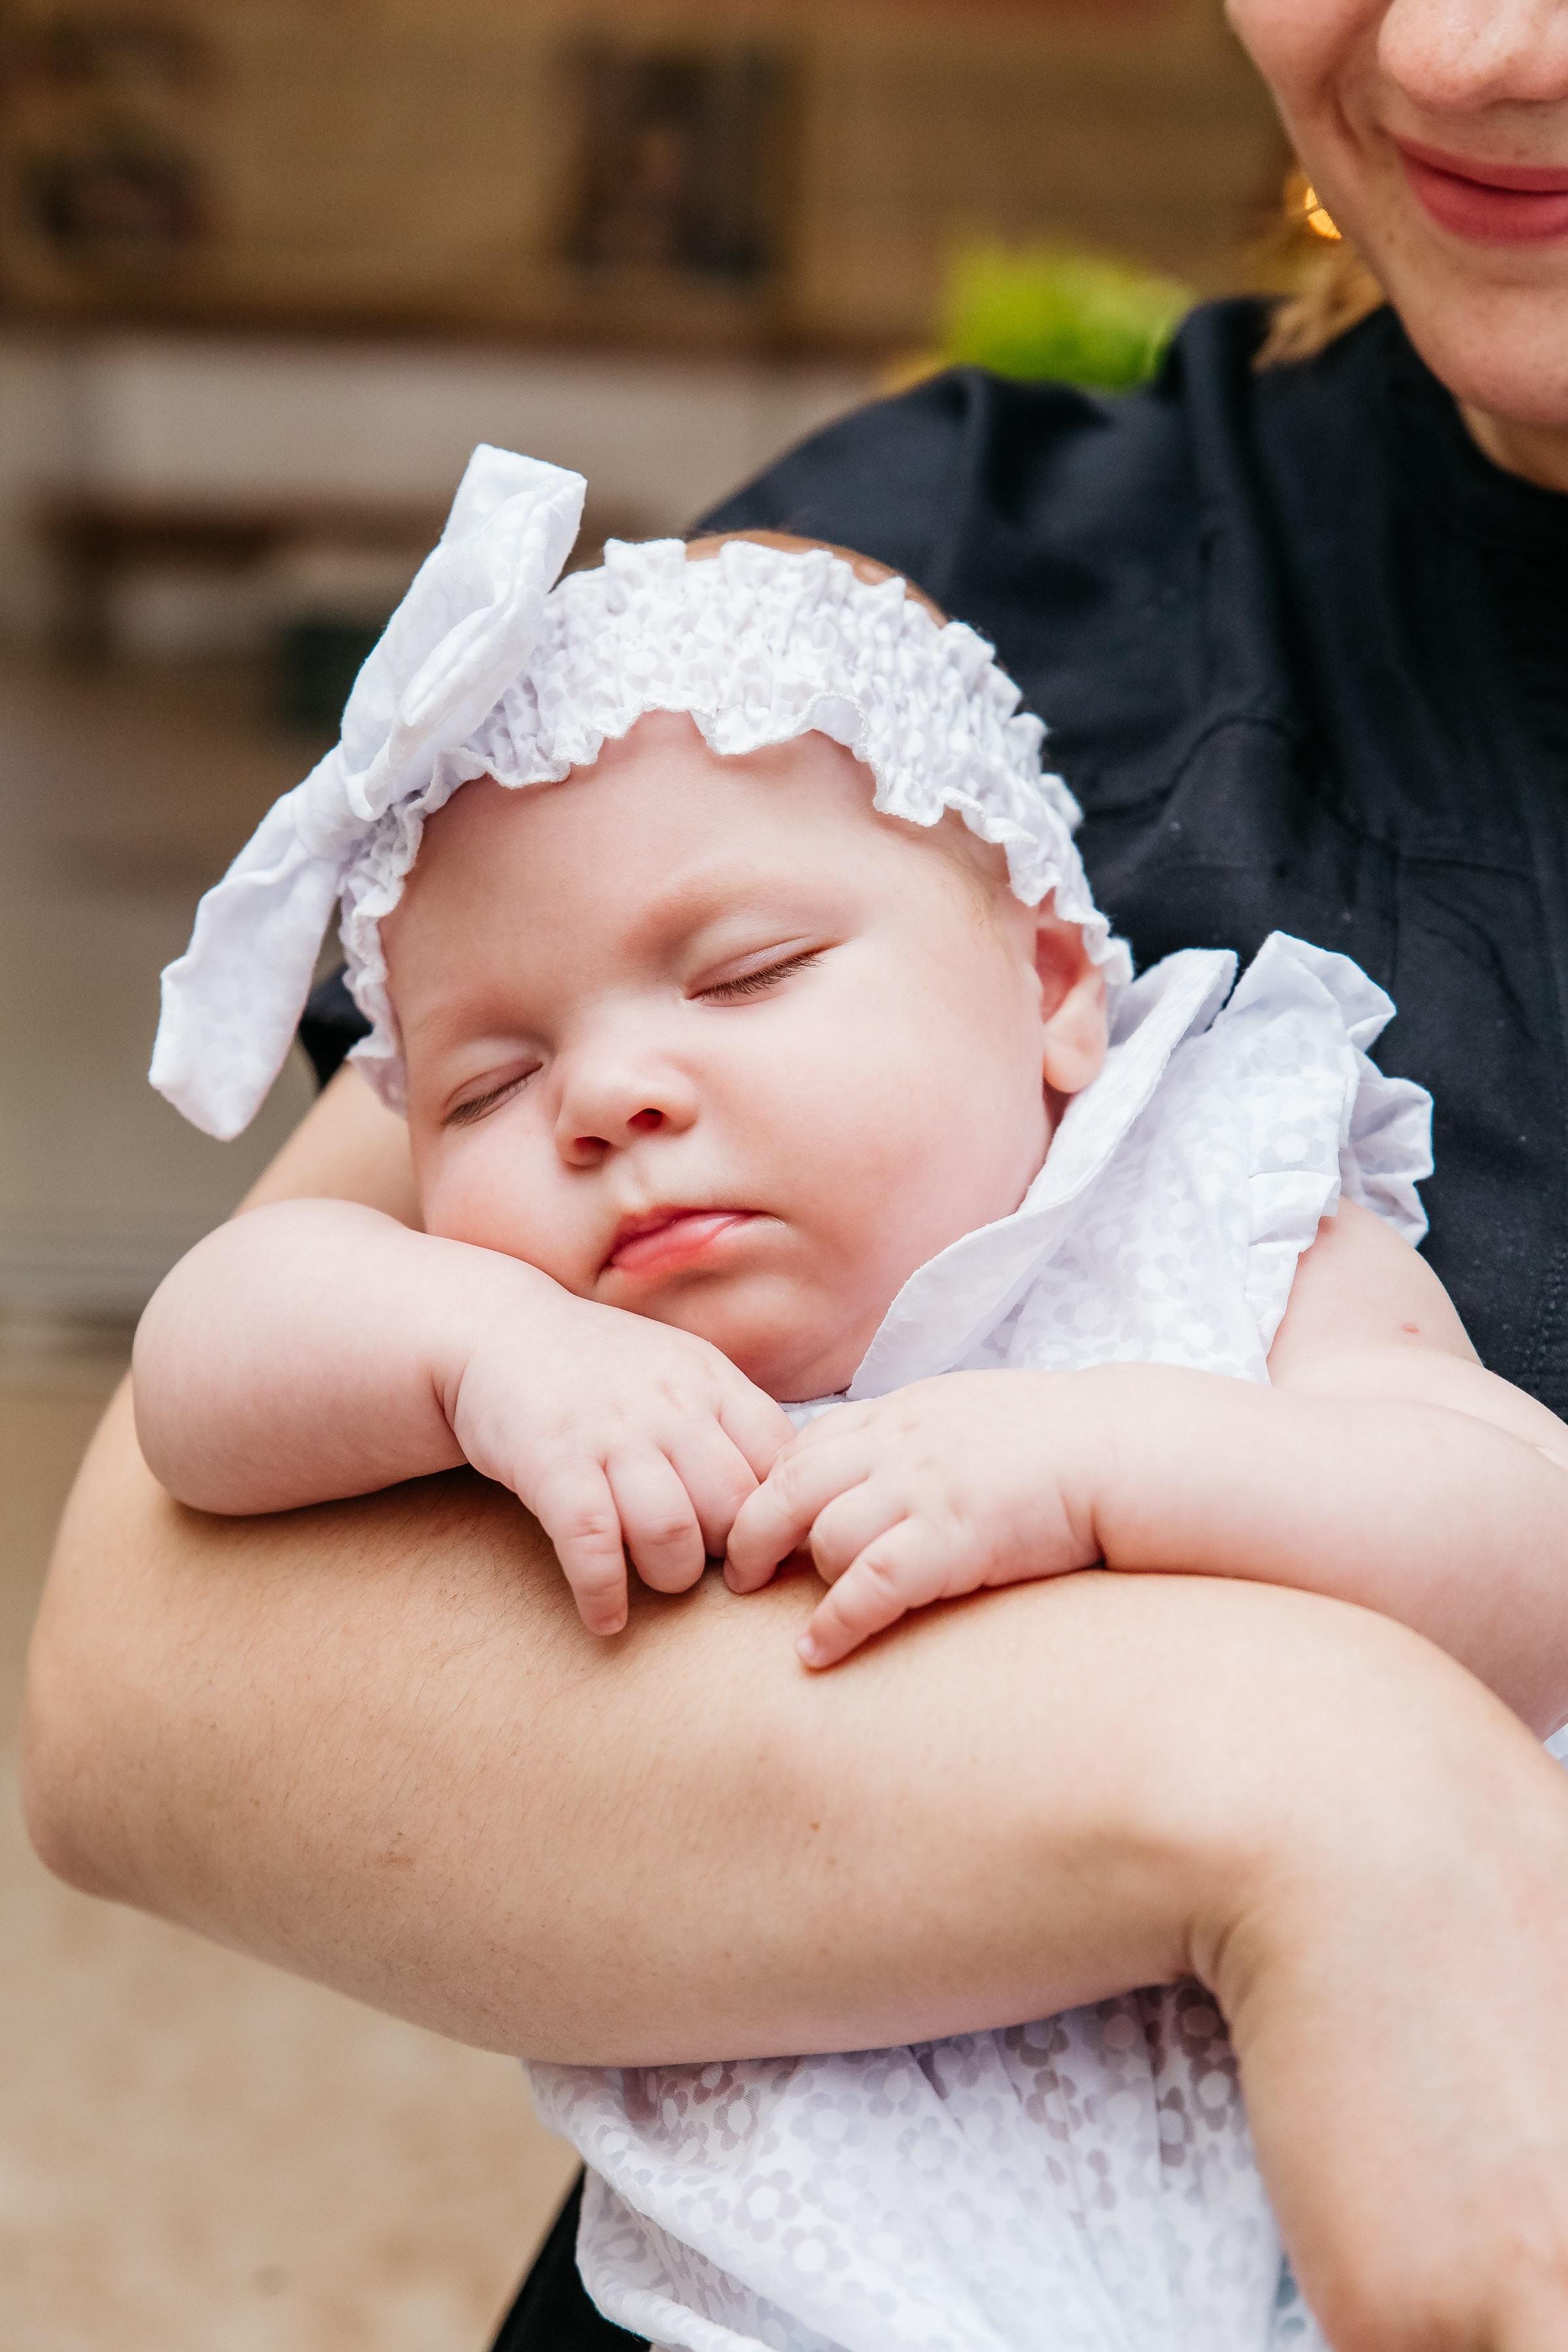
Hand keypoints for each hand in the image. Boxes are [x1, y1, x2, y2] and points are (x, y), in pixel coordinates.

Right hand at [448, 1287, 790, 1636]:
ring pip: (672, 1532)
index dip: (780, 1516)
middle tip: (710, 1569)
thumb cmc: (601, 1371)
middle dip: (728, 1555)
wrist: (499, 1330)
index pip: (781, 1461)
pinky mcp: (552, 1461)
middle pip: (733, 1508)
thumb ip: (731, 1426)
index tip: (768, 1547)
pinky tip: (605, 1616)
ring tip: (657, 1580)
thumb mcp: (681, 1374)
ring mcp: (610, 1432)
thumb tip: (792, 1497)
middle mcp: (669, 1405)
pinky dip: (603, 1594)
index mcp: (712, 1382)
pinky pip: (592, 1544)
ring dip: (670, 1576)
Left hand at [725, 1370, 1108, 1665]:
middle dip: (752, 1533)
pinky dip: (834, 1622)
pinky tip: (816, 1652)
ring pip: (825, 1535)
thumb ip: (919, 1436)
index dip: (771, 1486)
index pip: (807, 1444)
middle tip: (737, 1575)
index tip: (755, 1523)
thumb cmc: (1059, 1439)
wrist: (1126, 1448)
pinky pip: (870, 1586)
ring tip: (789, 1615)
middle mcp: (901, 1445)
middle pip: (789, 1485)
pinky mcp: (953, 1539)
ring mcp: (924, 1490)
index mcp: (903, 1412)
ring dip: (802, 1579)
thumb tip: (885, 1469)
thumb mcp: (970, 1413)